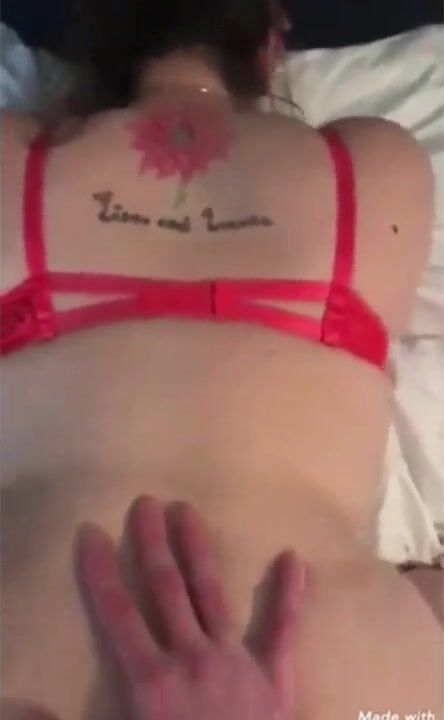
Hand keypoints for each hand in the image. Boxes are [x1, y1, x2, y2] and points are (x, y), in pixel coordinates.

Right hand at [77, 496, 303, 719]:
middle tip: (145, 502)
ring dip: (198, 549)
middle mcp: (192, 658)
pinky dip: (291, 594)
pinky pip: (285, 629)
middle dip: (151, 544)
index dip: (100, 572)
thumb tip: (14, 703)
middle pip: (165, 589)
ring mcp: (236, 662)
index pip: (117, 614)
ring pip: (212, 593)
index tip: (92, 532)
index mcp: (151, 681)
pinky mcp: (276, 677)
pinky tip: (293, 557)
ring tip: (187, 511)